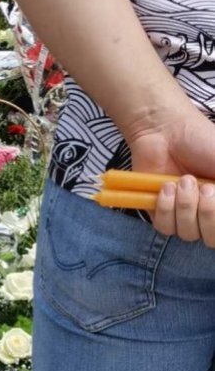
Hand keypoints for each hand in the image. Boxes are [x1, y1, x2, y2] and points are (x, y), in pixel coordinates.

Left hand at [129, 104, 214, 245]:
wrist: (167, 131)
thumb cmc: (203, 142)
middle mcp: (207, 213)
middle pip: (211, 239)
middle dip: (208, 214)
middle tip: (204, 188)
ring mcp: (184, 214)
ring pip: (188, 234)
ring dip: (185, 206)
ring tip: (181, 181)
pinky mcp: (160, 213)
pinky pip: (165, 227)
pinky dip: (166, 208)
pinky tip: (166, 187)